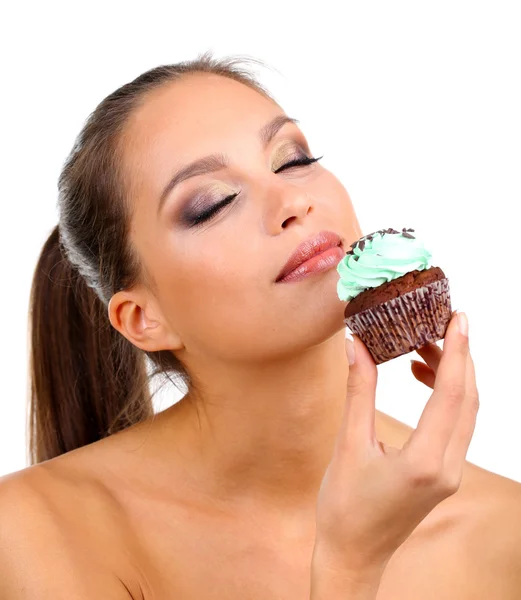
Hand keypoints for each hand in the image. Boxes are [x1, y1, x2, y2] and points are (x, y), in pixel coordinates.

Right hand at [312, 310, 478, 579]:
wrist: (353, 555)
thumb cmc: (343, 506)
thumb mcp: (348, 445)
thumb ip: (359, 392)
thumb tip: (358, 346)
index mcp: (424, 462)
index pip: (452, 395)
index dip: (456, 351)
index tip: (457, 318)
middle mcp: (448, 469)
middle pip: (468, 399)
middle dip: (460, 355)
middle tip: (444, 319)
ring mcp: (451, 474)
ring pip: (466, 412)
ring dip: (453, 374)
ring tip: (425, 344)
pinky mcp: (445, 474)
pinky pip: (456, 425)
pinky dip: (446, 396)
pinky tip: (422, 377)